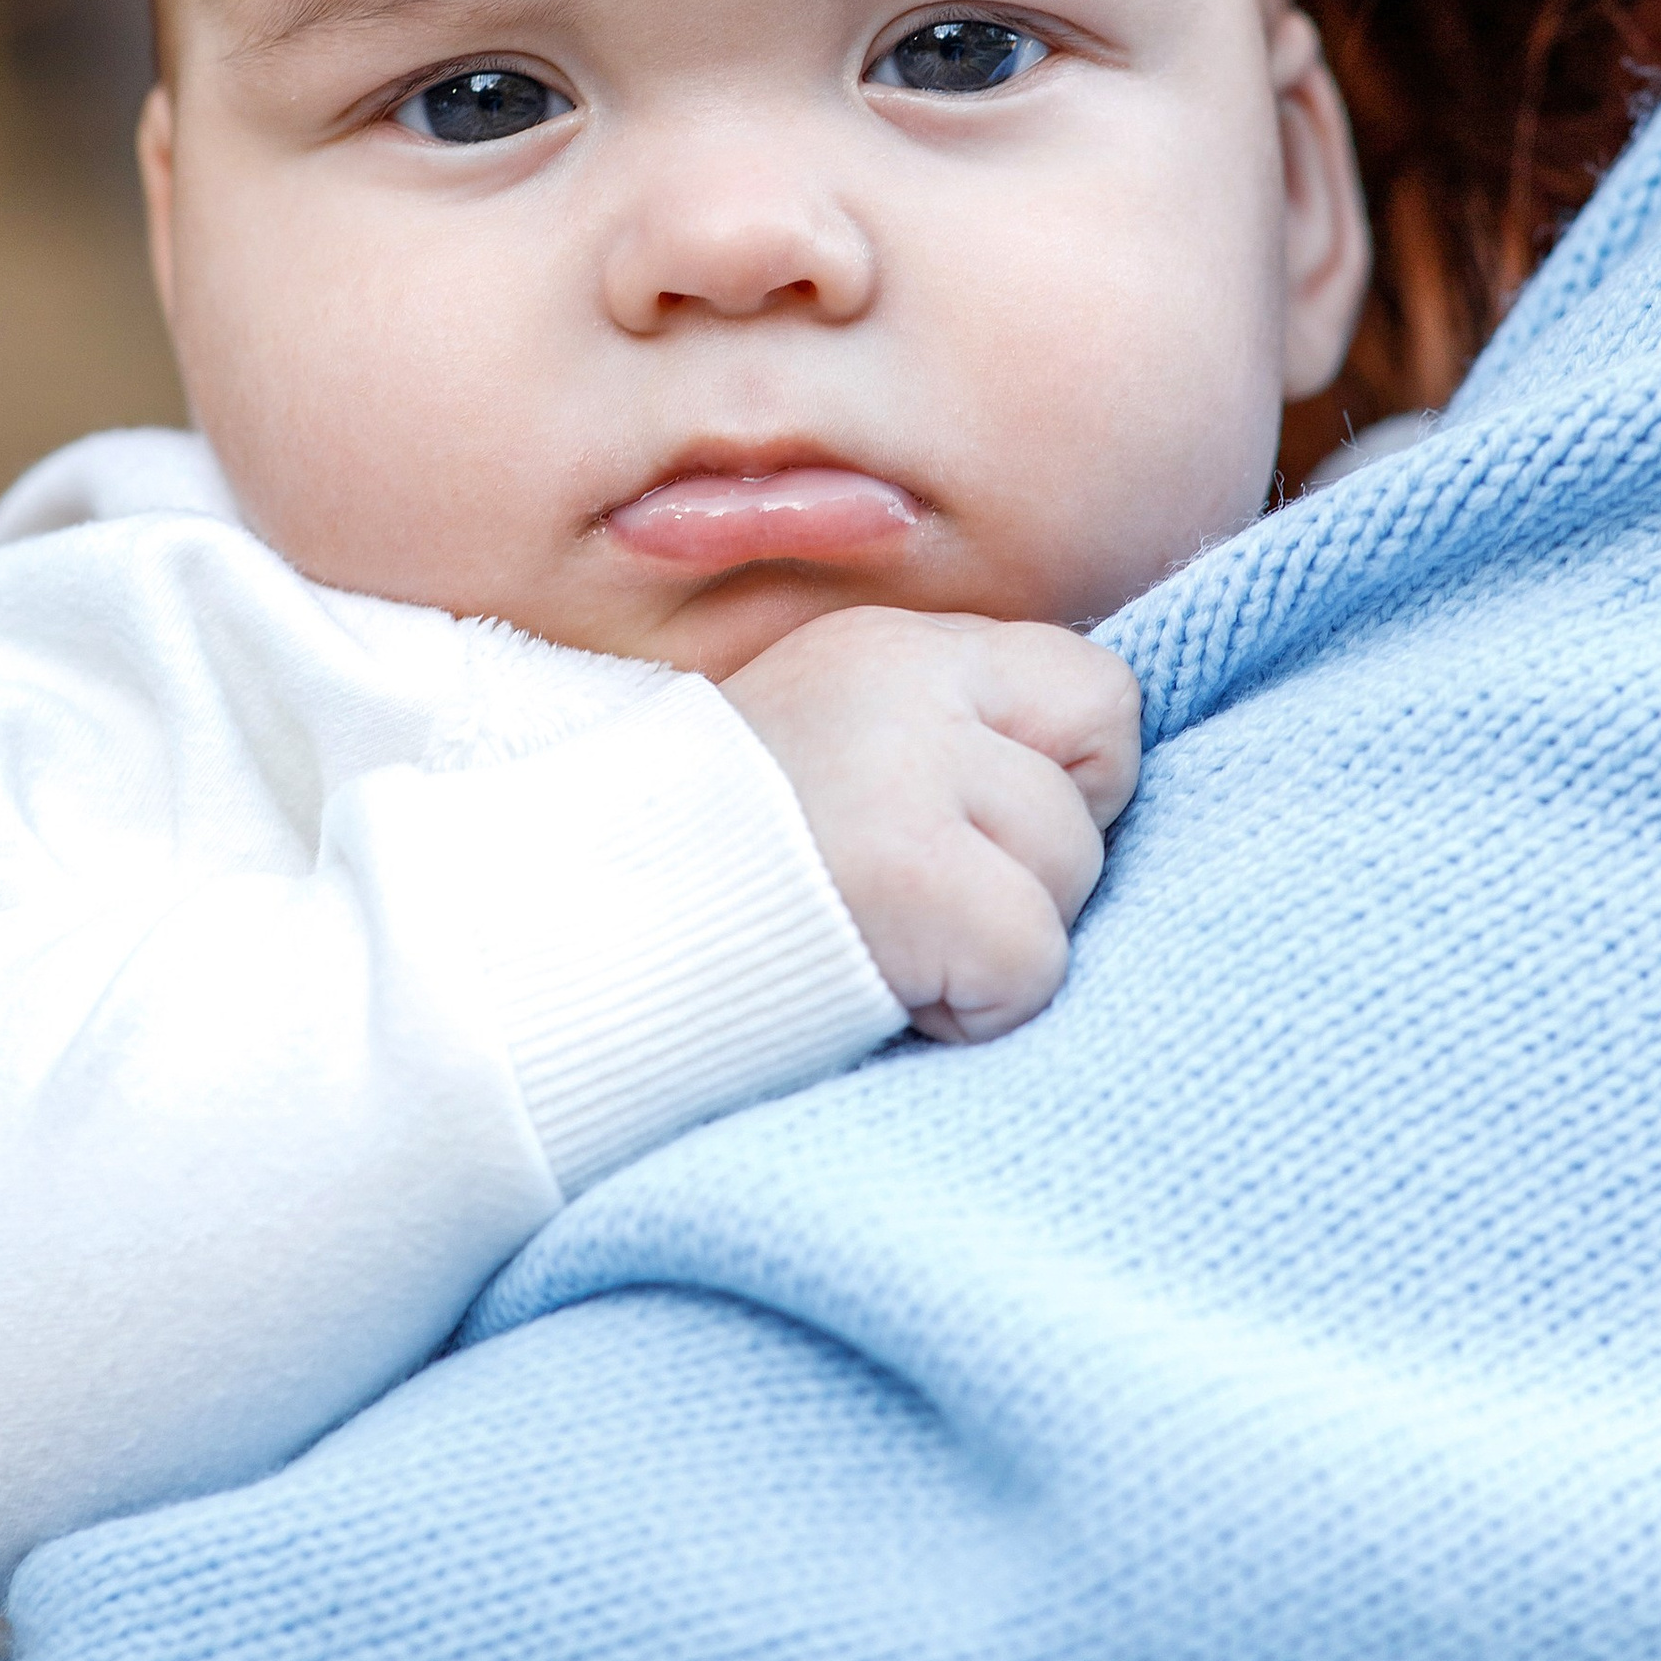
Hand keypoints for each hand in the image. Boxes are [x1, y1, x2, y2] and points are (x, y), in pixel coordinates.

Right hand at [722, 607, 1141, 1043]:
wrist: (564, 956)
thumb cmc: (707, 881)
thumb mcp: (829, 755)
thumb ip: (946, 743)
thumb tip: (1088, 789)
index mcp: (886, 649)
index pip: (1094, 687)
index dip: (1066, 783)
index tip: (977, 842)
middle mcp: (903, 684)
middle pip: (1096, 786)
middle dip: (1035, 872)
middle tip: (920, 908)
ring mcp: (906, 772)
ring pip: (1072, 873)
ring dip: (997, 943)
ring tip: (882, 946)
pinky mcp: (909, 875)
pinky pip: (1033, 960)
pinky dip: (972, 1011)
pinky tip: (880, 995)